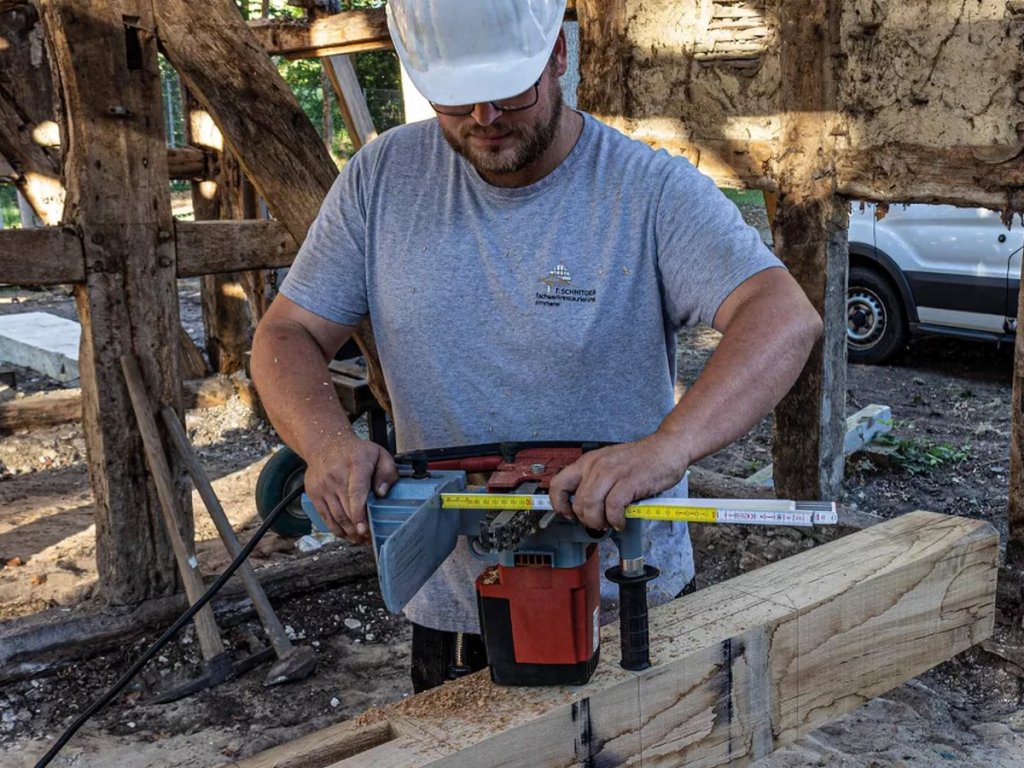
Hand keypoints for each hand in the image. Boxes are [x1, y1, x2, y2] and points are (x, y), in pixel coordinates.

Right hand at [302, 435, 397, 544]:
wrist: (325, 444)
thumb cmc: (356, 452)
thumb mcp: (379, 454)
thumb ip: (387, 473)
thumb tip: (382, 493)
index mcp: (356, 464)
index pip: (356, 491)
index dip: (359, 512)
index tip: (364, 528)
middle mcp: (336, 475)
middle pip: (346, 509)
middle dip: (358, 528)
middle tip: (370, 538)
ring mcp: (323, 486)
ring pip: (336, 516)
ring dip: (349, 532)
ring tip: (360, 539)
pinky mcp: (314, 494)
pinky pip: (325, 517)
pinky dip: (336, 529)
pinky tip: (347, 533)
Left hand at [548, 435, 688, 530]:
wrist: (667, 447)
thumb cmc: (641, 460)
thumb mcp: (610, 465)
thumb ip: (596, 482)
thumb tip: (583, 507)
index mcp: (588, 462)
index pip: (558, 484)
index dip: (559, 504)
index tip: (569, 515)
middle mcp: (596, 466)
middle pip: (578, 502)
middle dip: (587, 519)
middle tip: (599, 523)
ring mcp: (612, 473)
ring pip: (590, 506)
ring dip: (599, 522)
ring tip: (610, 523)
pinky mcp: (629, 482)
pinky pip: (612, 508)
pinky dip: (616, 520)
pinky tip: (622, 521)